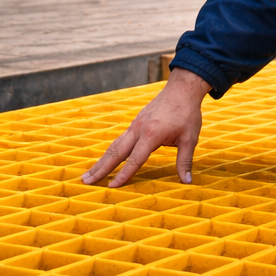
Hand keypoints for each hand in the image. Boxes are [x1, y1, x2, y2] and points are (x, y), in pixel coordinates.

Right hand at [81, 68, 207, 186]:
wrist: (181, 89)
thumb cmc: (187, 113)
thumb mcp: (190, 138)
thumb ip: (184, 161)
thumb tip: (187, 181)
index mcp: (151, 135)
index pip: (134, 160)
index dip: (123, 175)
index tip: (111, 187)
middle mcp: (138, 130)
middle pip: (115, 153)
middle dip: (100, 168)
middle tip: (86, 181)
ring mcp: (135, 125)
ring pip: (114, 146)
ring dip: (101, 160)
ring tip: (88, 173)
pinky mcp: (135, 122)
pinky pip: (120, 139)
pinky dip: (110, 151)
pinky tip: (105, 159)